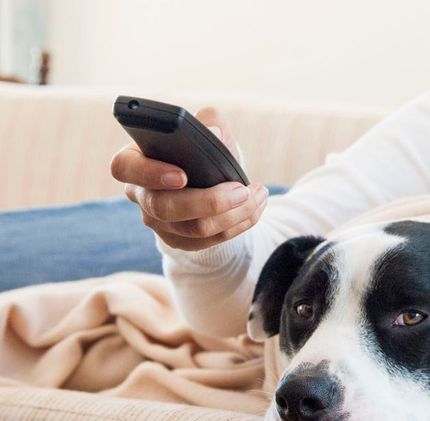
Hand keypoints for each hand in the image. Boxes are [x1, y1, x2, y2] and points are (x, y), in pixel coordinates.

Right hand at [110, 107, 269, 250]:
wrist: (212, 182)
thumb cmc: (202, 152)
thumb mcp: (208, 132)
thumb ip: (210, 123)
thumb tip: (215, 132)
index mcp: (136, 160)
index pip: (123, 168)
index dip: (149, 173)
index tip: (182, 175)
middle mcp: (141, 195)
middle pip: (164, 208)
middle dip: (209, 201)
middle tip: (242, 190)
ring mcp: (158, 222)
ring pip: (193, 229)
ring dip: (234, 214)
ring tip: (258, 195)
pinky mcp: (178, 241)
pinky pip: (209, 241)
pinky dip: (238, 225)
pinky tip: (254, 209)